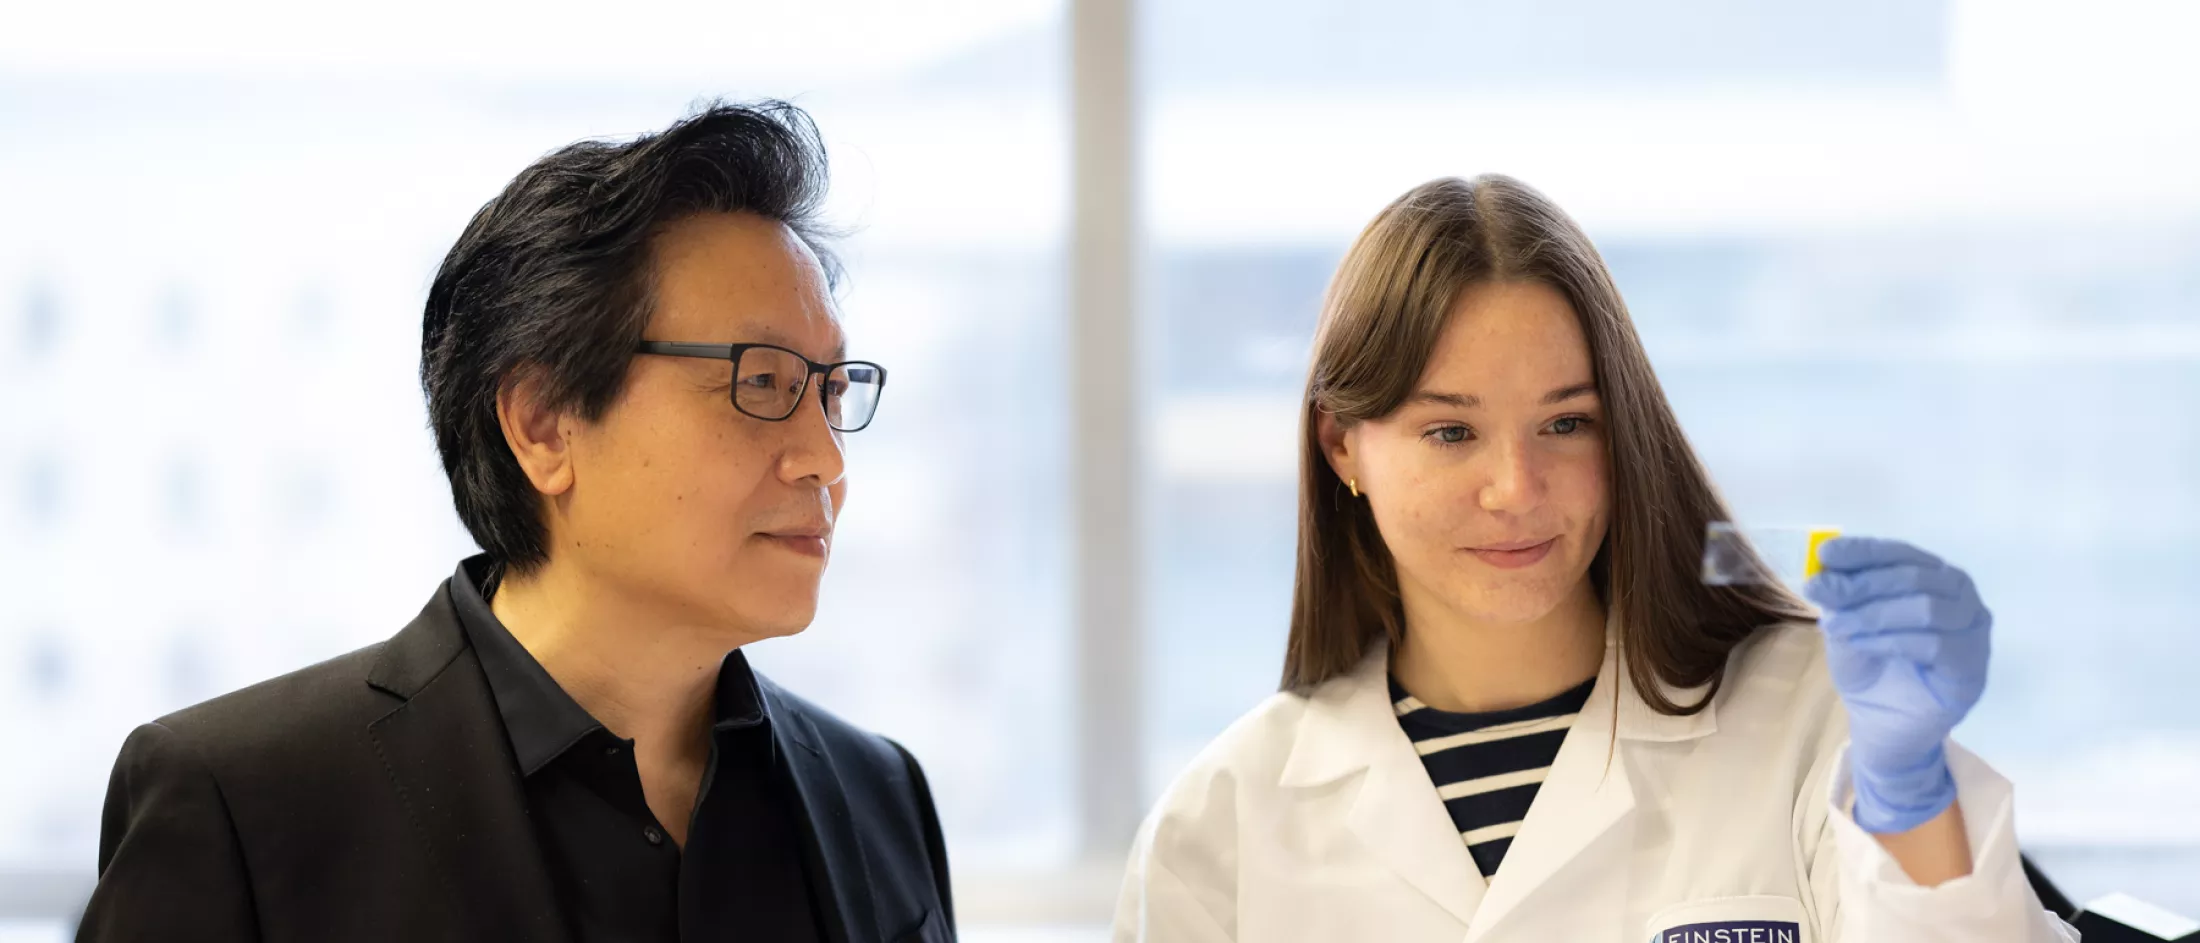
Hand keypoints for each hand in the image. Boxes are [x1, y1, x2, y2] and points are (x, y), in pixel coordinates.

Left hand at [1802, 536, 1991, 834]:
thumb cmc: (1870, 665)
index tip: (1824, 554)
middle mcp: (1959, 594)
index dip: (1862, 551)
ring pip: (1926, 607)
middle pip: (1912, 576)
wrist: (1883, 723)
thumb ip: (1841, 598)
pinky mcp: (1974, 665)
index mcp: (1930, 575)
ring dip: (1873, 613)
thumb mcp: (1846, 624)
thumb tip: (1823, 568)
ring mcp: (1973, 629)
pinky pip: (1936, 644)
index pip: (1899, 552)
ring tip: (1835, 626)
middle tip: (1819, 592)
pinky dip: (1892, 640)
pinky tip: (1861, 644)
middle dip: (1860, 583)